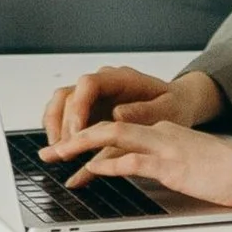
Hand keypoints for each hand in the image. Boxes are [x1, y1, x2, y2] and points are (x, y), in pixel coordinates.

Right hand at [40, 63, 220, 151]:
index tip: (78, 132)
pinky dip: (58, 131)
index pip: (88, 84)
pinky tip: (58, 150)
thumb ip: (144, 111)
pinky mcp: (90, 111)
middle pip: (68, 95)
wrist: (177, 103)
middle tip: (63, 151)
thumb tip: (118, 114)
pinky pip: (65, 116)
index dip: (79, 107)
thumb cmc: (172, 105)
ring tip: (56, 153)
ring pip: (61, 104)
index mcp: (120, 78)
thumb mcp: (168, 109)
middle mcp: (101, 84)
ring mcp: (93, 97)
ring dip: (55, 127)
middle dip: (62, 124)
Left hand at [54, 119, 231, 214]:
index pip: (116, 128)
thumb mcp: (183, 159)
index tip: (67, 148)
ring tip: (60, 157)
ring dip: (82, 147)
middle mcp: (157, 132)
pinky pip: (133, 160)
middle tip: (51, 151)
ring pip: (113, 138)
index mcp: (160, 129)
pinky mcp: (170, 164)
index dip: (87, 136)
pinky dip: (109, 163)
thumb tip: (133, 165)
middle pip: (107, 127)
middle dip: (74, 138)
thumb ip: (159, 157)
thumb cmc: (219, 171)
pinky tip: (92, 169)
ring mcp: (163, 146)